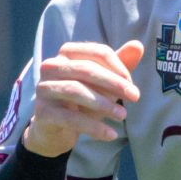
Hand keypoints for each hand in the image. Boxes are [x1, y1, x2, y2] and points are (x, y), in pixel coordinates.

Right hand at [22, 39, 144, 157]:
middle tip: (135, 97)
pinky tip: (111, 134)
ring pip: (76, 90)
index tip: (132, 85)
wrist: (54, 131)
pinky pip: (71, 118)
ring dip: (104, 104)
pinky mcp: (42, 112)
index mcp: (67, 53)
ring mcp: (44, 89)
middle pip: (86, 69)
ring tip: (123, 115)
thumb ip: (119, 65)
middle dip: (114, 83)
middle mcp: (51, 67)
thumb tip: (138, 45)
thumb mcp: (102, 84)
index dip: (118, 67)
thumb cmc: (81, 102)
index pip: (97, 52)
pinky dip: (94, 127)